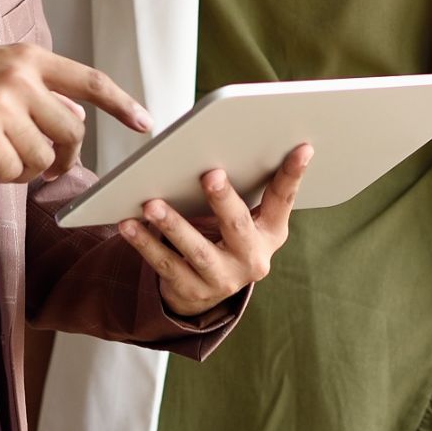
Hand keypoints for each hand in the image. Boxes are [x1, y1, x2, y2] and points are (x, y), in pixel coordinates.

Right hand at [0, 44, 149, 184]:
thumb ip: (38, 90)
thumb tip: (77, 115)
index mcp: (27, 57)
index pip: (89, 80)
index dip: (121, 103)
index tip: (145, 123)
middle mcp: (18, 76)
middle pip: (71, 130)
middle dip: (64, 158)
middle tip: (46, 168)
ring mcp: (0, 103)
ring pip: (43, 157)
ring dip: (25, 171)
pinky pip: (14, 172)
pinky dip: (2, 177)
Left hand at [119, 144, 312, 317]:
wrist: (205, 290)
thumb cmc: (224, 235)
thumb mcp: (243, 217)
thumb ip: (240, 188)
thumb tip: (218, 140)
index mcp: (270, 232)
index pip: (283, 199)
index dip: (293, 174)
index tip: (302, 148)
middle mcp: (252, 258)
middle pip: (237, 225)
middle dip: (223, 199)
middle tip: (210, 174)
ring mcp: (223, 279)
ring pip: (196, 250)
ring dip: (173, 225)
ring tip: (152, 204)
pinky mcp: (192, 291)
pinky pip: (165, 264)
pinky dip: (145, 243)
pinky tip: (129, 224)